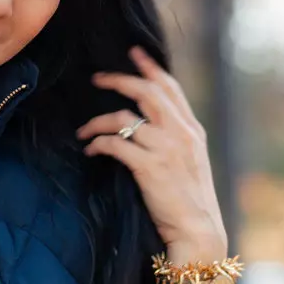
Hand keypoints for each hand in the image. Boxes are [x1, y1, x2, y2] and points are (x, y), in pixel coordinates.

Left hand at [76, 46, 227, 259]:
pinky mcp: (149, 167)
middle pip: (146, 91)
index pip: (170, 87)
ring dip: (98, 121)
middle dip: (118, 80)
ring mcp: (166, 149)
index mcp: (192, 130)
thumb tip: (150, 126)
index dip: (150, 67)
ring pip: (124, 118)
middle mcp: (181, 133)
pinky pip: (115, 144)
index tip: (133, 53)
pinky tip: (91, 150)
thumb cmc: (190, 201)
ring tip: (84, 131)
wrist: (199, 231)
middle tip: (97, 78)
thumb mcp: (192, 162)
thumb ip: (176, 139)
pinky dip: (98, 143)